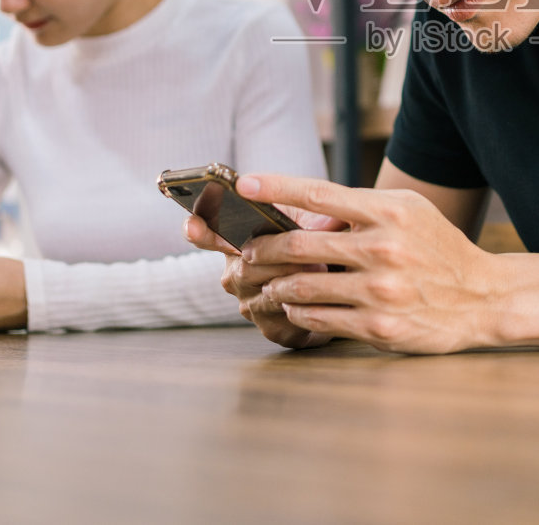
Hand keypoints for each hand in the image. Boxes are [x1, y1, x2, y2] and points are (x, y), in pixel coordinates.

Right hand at [184, 199, 343, 349]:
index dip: (197, 230)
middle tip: (309, 252)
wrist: (344, 280)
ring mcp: (250, 304)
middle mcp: (236, 275)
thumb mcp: (310, 215)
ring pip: (265, 294)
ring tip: (322, 269)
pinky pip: (283, 320)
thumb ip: (305, 208)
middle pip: (245, 268)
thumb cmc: (320, 242)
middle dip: (279, 259)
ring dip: (295, 280)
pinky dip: (304, 305)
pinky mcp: (272, 329)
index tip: (194, 225)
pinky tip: (320, 297)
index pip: (206, 235)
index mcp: (237, 241)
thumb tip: (319, 210)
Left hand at [232, 175, 503, 354]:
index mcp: (388, 212)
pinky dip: (298, 312)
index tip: (244, 184)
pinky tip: (295, 307)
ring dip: (276, 286)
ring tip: (268, 285)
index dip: (276, 187)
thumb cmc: (437, 248)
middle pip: (300, 245)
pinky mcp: (379, 328)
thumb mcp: (408, 212)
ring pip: (303, 286)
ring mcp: (380, 291)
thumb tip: (304, 210)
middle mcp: (383, 249)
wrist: (482, 298)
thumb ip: (360, 208)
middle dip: (263, 249)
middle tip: (246, 252)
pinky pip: (319, 319)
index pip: (319, 193)